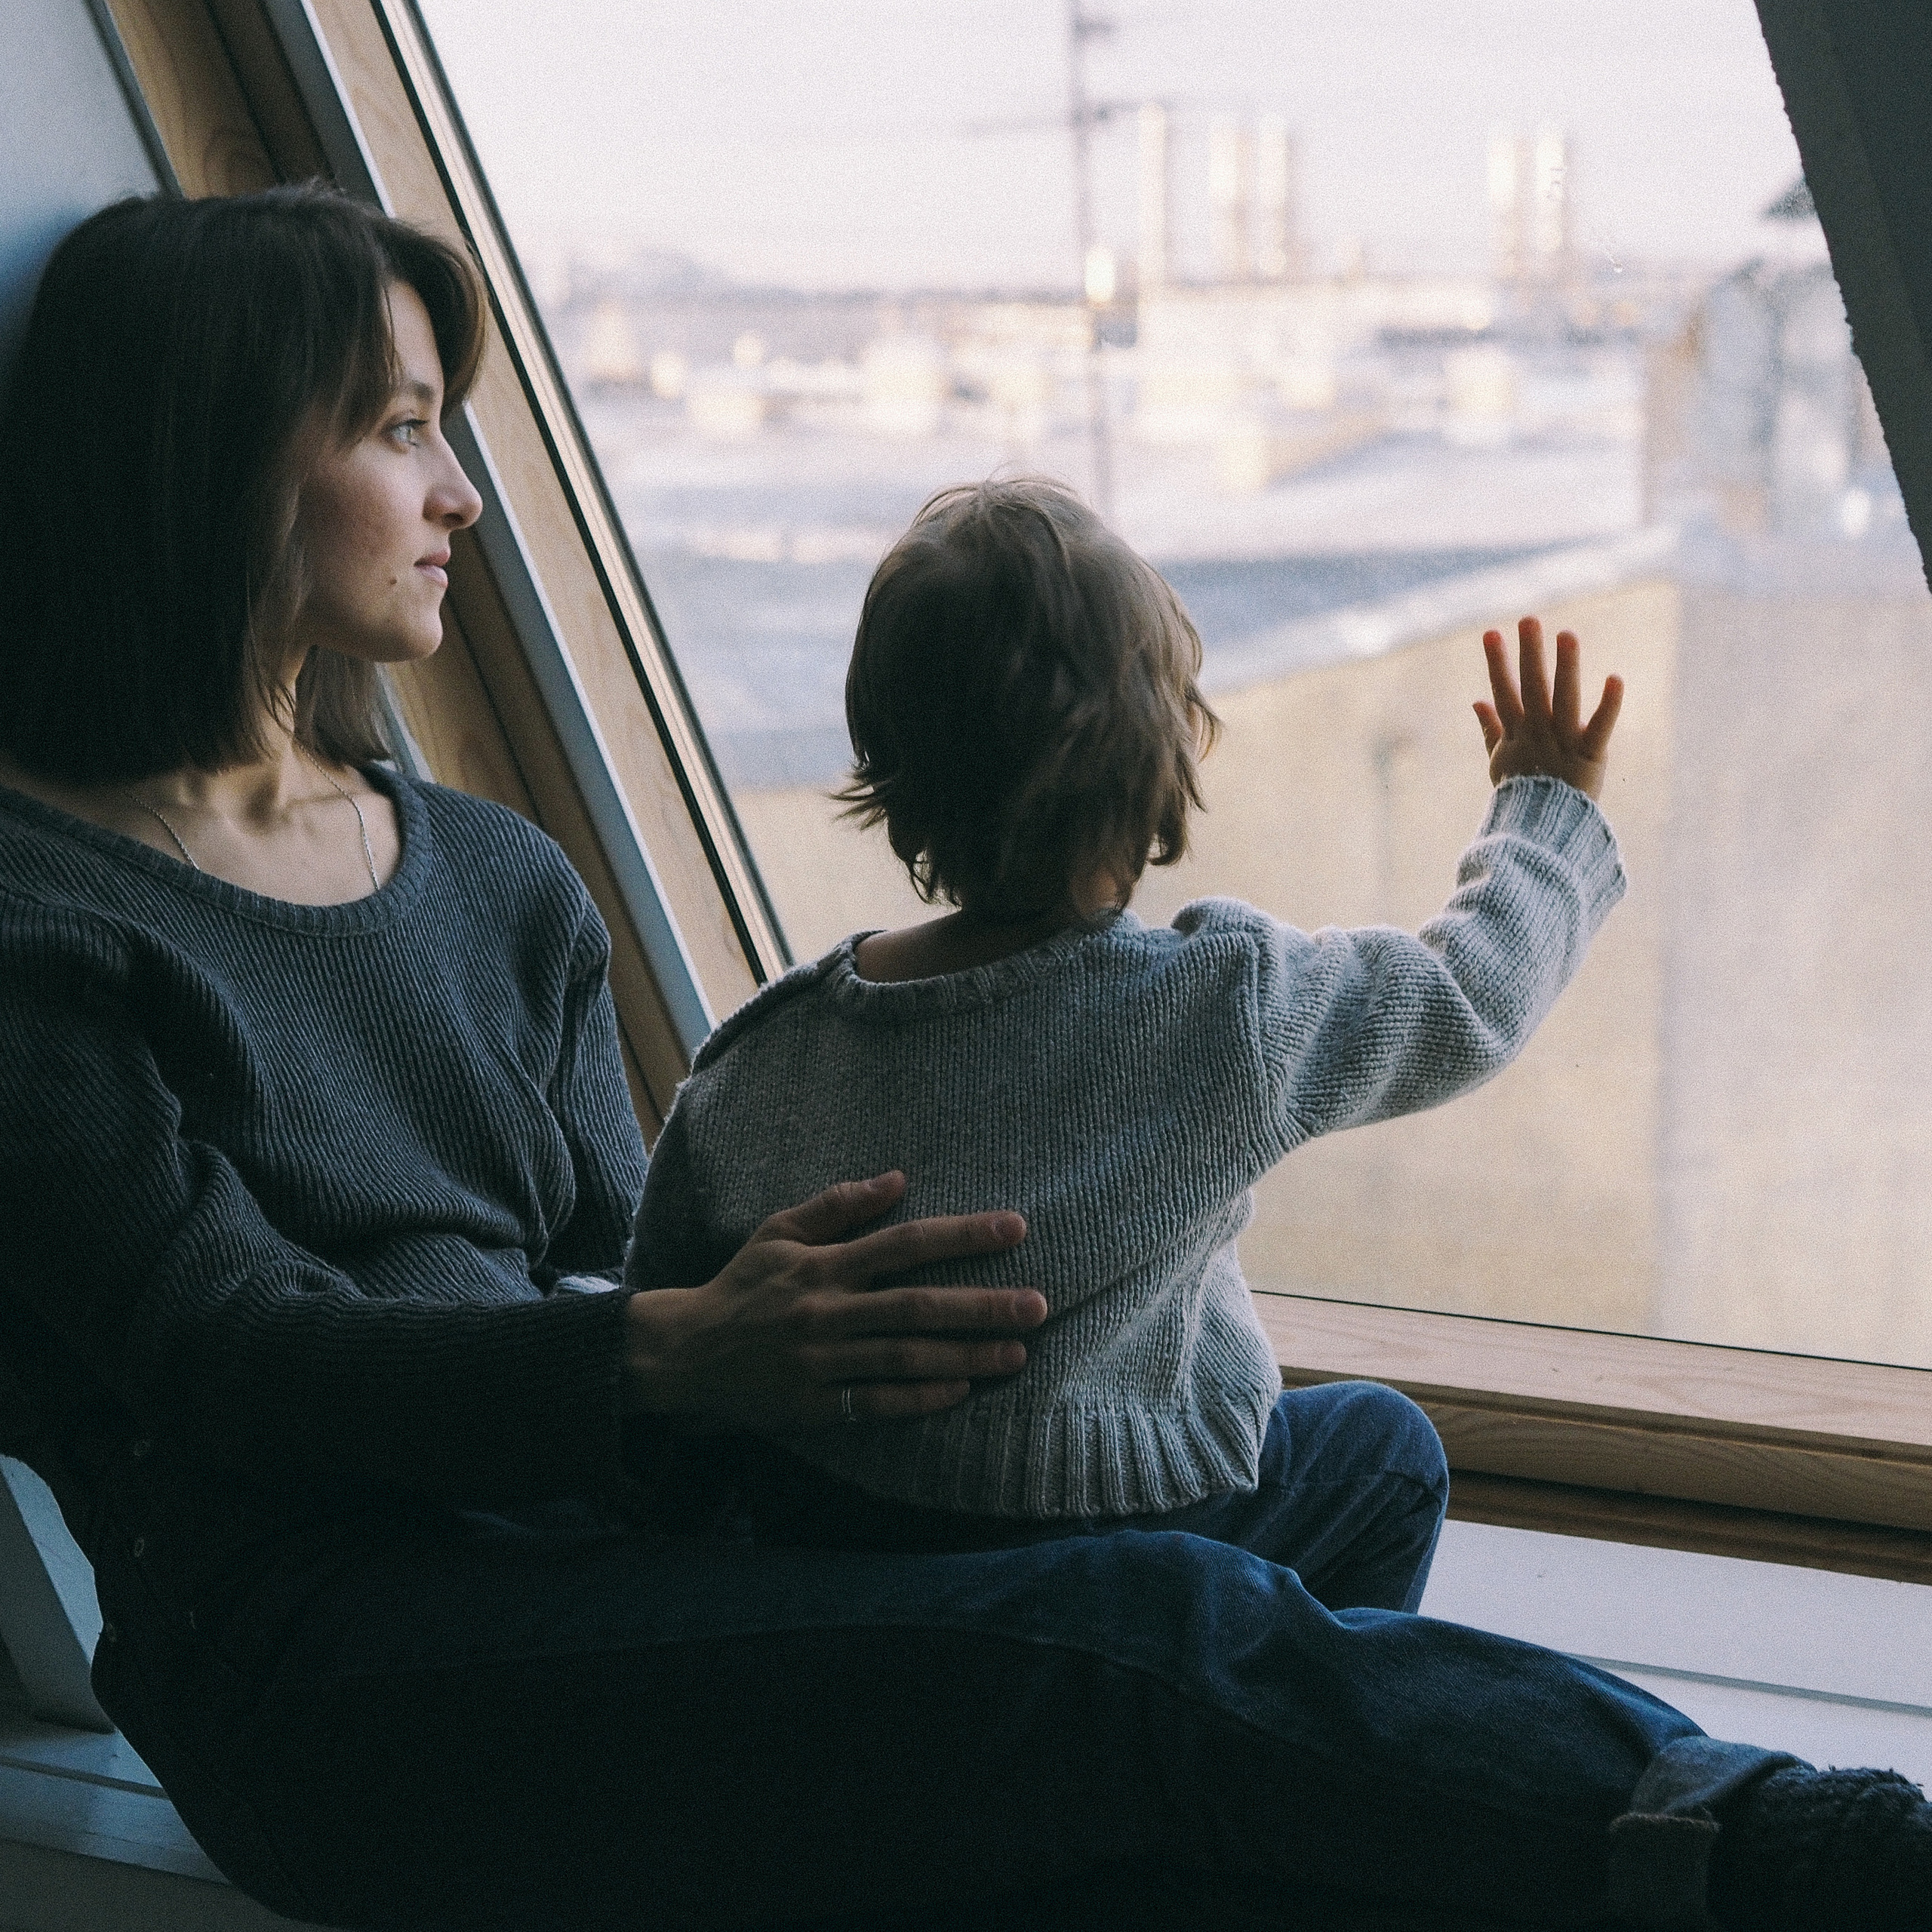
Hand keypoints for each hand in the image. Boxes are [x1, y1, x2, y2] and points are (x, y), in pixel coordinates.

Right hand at [621, 1172, 1044, 1432]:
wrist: (686, 1354)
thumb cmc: (743, 1286)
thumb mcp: (779, 1231)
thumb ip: (838, 1205)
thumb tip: (898, 1178)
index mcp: (824, 1265)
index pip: (905, 1244)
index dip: (962, 1236)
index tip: (1016, 1229)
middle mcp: (828, 1312)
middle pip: (918, 1306)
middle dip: (983, 1305)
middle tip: (1039, 1304)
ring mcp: (823, 1362)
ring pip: (907, 1358)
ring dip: (968, 1357)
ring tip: (1019, 1353)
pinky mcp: (816, 1406)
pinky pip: (877, 1404)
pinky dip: (921, 1398)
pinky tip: (961, 1391)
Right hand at [1474, 616, 1623, 801]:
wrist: (1541, 834)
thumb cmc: (1523, 797)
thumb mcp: (1501, 761)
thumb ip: (1490, 729)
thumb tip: (1476, 701)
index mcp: (1517, 735)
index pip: (1504, 692)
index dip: (1498, 663)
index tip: (1491, 633)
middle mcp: (1538, 734)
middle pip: (1532, 689)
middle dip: (1529, 654)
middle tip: (1528, 620)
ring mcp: (1563, 744)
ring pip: (1563, 700)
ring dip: (1565, 667)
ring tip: (1566, 634)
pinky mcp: (1589, 756)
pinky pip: (1599, 728)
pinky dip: (1608, 705)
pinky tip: (1615, 678)